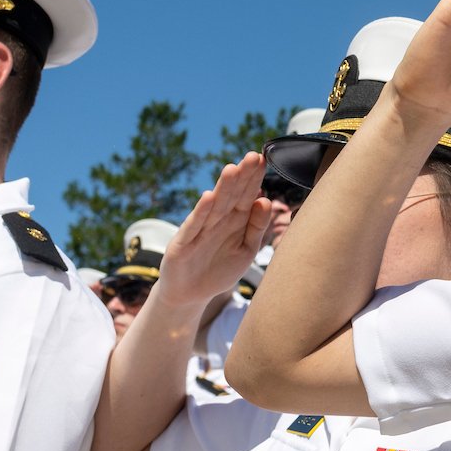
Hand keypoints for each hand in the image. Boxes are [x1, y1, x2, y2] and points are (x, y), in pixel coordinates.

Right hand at [158, 155, 283, 307]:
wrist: (190, 294)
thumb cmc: (220, 269)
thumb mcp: (245, 250)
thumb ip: (256, 227)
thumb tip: (266, 200)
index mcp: (235, 221)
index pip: (247, 195)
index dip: (254, 178)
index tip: (263, 160)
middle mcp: (218, 221)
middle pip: (232, 195)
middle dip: (242, 176)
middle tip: (252, 156)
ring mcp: (200, 230)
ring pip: (214, 206)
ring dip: (223, 188)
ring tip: (232, 169)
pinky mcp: (183, 243)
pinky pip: (194, 225)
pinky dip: (201, 212)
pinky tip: (209, 197)